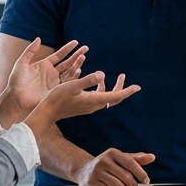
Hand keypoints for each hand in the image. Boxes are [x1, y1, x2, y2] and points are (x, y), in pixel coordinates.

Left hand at [0, 38, 86, 123]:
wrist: (16, 97)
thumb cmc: (16, 81)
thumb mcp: (22, 63)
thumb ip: (30, 51)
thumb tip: (38, 38)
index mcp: (44, 65)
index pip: (59, 54)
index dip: (67, 48)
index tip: (76, 42)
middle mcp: (51, 72)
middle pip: (67, 62)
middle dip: (76, 55)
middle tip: (86, 48)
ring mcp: (54, 81)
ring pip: (69, 71)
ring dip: (77, 64)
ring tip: (83, 57)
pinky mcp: (55, 90)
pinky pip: (67, 83)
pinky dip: (74, 77)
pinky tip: (79, 70)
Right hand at [23, 71, 139, 136]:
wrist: (48, 112)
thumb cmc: (57, 98)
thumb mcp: (72, 85)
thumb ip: (87, 80)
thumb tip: (102, 74)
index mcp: (94, 100)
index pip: (115, 96)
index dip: (127, 91)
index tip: (138, 87)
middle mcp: (94, 105)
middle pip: (114, 98)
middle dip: (122, 88)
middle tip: (124, 76)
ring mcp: (89, 107)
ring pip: (107, 98)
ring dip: (112, 88)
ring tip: (115, 77)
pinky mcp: (84, 106)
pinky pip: (99, 98)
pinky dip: (102, 89)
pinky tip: (97, 82)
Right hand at [76, 148, 155, 185]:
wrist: (84, 170)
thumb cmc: (106, 165)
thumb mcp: (121, 159)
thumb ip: (137, 159)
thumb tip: (151, 157)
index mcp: (112, 152)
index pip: (130, 163)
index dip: (140, 173)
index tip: (146, 180)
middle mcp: (103, 161)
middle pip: (126, 177)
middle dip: (132, 184)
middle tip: (132, 185)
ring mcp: (96, 172)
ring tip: (119, 185)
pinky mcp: (91, 183)